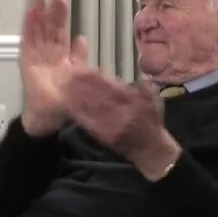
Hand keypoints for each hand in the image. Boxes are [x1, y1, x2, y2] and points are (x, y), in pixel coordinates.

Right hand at [18, 0, 88, 135]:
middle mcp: (48, 55)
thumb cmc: (65, 100)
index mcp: (61, 58)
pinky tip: (31, 12)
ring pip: (38, 31)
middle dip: (51, 12)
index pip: (60, 33)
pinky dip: (29, 26)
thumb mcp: (78, 76)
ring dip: (38, 14)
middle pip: (49, 29)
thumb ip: (80, 57)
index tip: (62, 2)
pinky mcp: (27, 61)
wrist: (50, 117)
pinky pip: (28, 40)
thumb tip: (81, 37)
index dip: (62, 18)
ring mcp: (36, 57)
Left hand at [62, 68, 180, 177]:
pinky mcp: (105, 136)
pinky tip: (69, 105)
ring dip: (77, 97)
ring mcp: (113, 126)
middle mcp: (124, 113)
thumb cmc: (151, 120)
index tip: (81, 68)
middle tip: (66, 74)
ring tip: (64, 86)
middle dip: (82, 85)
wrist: (150, 148)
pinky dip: (78, 114)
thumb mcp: (153, 99)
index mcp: (135, 101)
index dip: (95, 78)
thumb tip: (129, 78)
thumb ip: (142, 87)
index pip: (111, 86)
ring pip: (92, 109)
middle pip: (99, 96)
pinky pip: (90, 123)